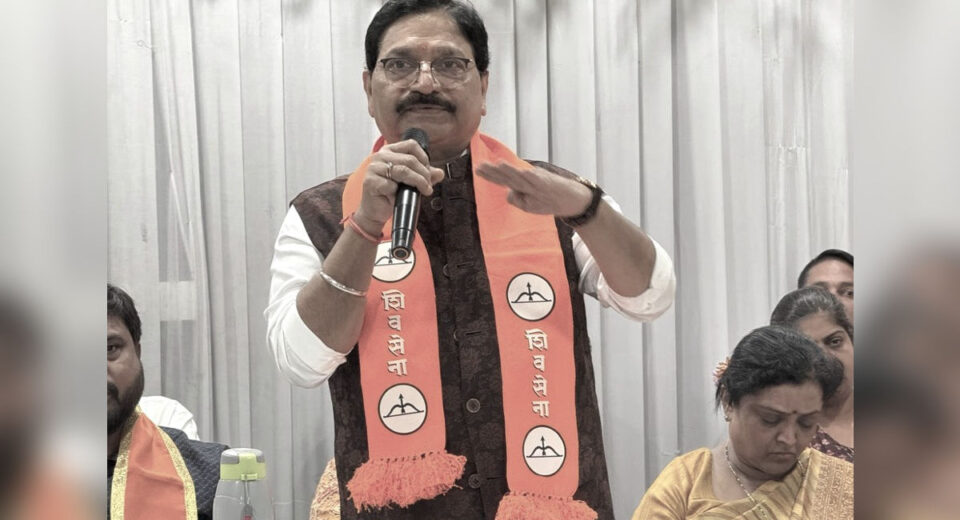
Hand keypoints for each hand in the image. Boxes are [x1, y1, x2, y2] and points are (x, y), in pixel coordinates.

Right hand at [355, 139, 444, 232]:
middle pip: (410, 159)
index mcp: (389, 151)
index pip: (411, 145)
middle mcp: (380, 156)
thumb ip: (424, 175)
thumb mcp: (411, 182)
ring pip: (403, 171)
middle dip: (424, 174)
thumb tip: (440, 173)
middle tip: (428, 186)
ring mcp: (374, 168)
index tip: (428, 172)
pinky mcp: (370, 182)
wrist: (375, 211)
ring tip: (424, 190)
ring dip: (418, 182)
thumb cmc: (391, 194)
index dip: (424, 158)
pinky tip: (400, 196)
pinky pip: (391, 185)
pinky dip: (400, 192)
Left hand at [475, 161, 592, 216]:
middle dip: (495, 172)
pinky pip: (540, 181)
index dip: (491, 174)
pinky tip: (525, 172)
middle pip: (509, 176)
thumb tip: (508, 193)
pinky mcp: (551, 186)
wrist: (575, 200)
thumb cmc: (551, 199)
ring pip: (523, 177)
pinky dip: (532, 176)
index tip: (477, 169)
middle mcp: (530, 181)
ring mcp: (540, 183)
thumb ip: (517, 198)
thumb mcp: (530, 204)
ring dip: (511, 171)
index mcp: (524, 185)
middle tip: (479, 166)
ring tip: (498, 165)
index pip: (504, 179)